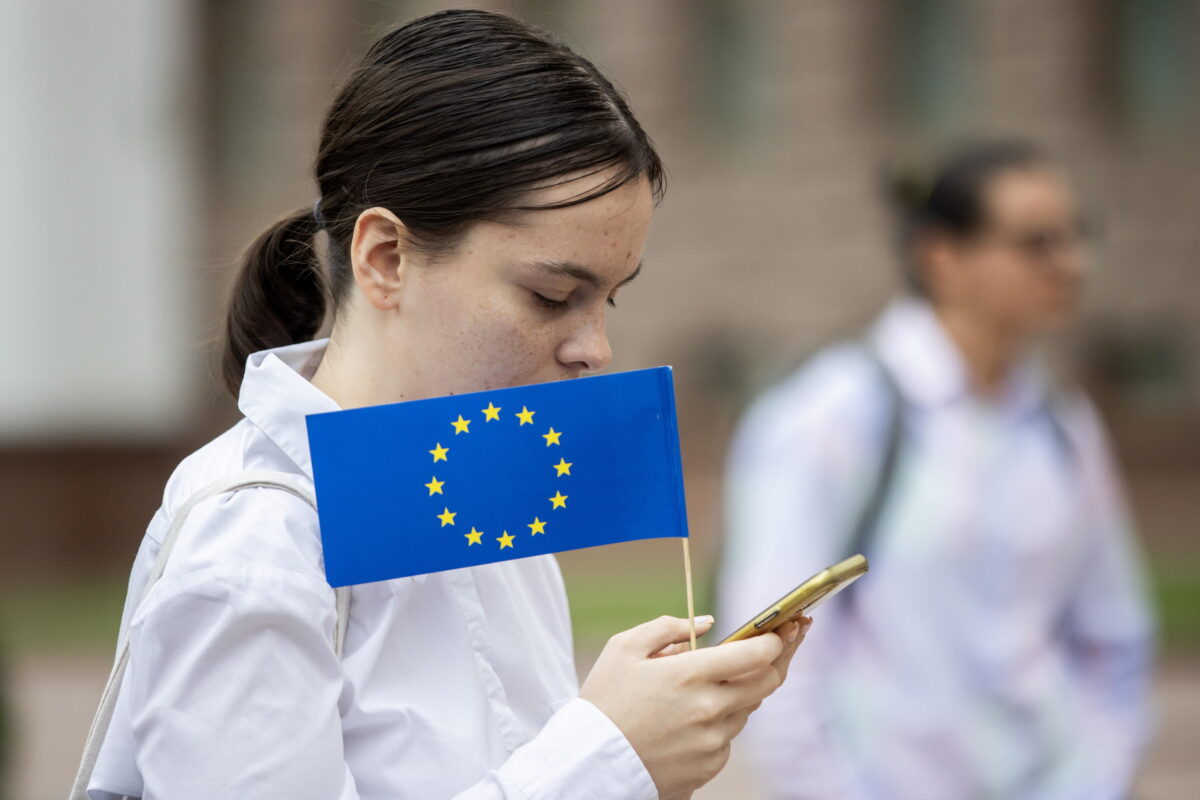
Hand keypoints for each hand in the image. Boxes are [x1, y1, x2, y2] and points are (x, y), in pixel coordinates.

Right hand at [578, 614, 810, 796]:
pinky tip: (690, 720)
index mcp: (691, 674)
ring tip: (706, 687)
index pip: (757, 654)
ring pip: (746, 710)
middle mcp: (709, 709)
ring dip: (738, 694)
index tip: (780, 630)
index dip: (776, 639)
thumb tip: (708, 623)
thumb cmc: (604, 701)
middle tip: (772, 649)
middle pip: (767, 683)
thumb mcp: (624, 648)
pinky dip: (718, 724)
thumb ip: (669, 628)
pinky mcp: (709, 766)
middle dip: (775, 662)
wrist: (590, 763)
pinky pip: (727, 738)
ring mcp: (712, 741)